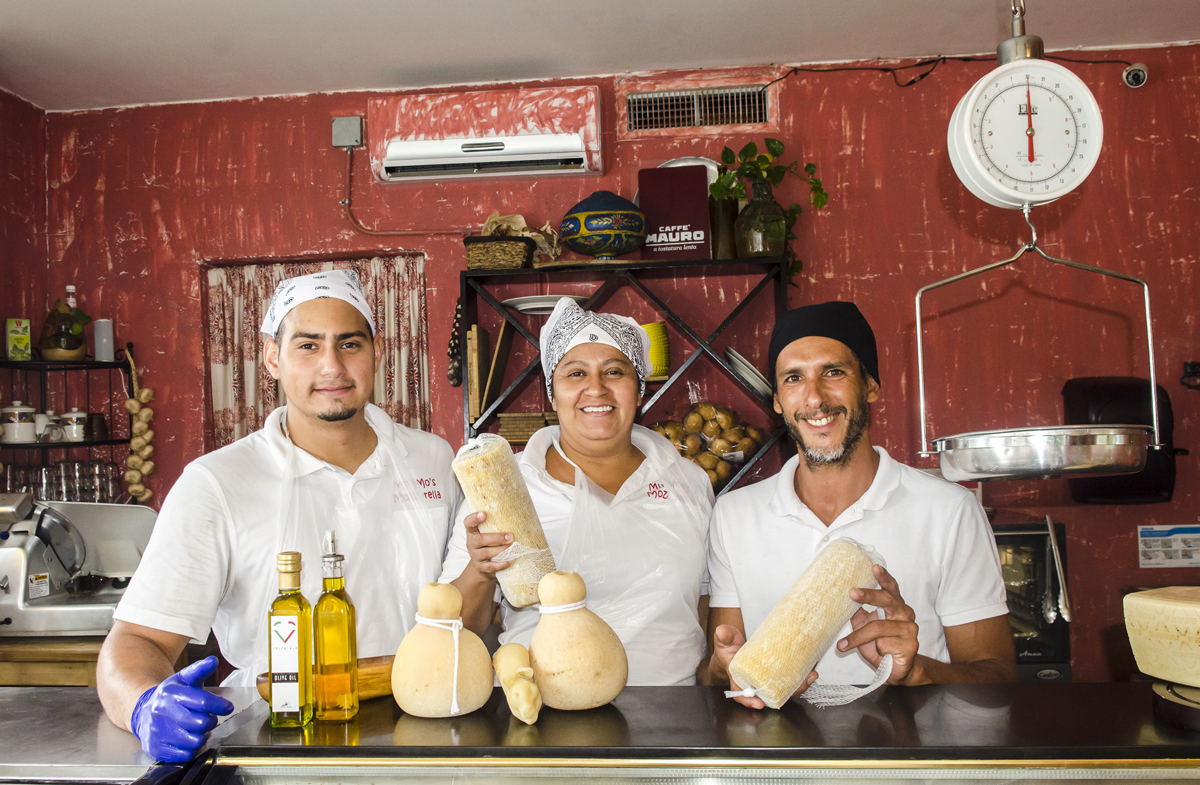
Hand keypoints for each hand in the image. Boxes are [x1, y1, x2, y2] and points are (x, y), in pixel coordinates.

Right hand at [130, 656, 234, 762]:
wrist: (144, 712)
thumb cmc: (170, 696)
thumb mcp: (184, 679)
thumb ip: (200, 669)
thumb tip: (213, 660)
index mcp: (171, 693)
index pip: (202, 701)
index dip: (219, 705)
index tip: (227, 707)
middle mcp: (162, 712)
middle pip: (200, 723)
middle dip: (210, 721)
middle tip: (209, 719)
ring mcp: (157, 731)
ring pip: (194, 740)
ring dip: (202, 736)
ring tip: (197, 729)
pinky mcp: (156, 748)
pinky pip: (184, 755)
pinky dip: (191, 749)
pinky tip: (187, 739)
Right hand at [463, 511, 512, 579]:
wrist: (483, 566)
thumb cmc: (489, 544)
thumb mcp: (488, 533)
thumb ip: (495, 525)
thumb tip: (515, 513)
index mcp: (472, 532)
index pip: (468, 523)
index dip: (474, 518)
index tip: (484, 514)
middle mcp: (472, 544)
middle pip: (480, 539)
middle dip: (497, 538)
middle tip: (510, 536)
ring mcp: (476, 556)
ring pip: (486, 553)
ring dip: (502, 550)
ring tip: (514, 548)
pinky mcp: (482, 568)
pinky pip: (491, 566)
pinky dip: (502, 564)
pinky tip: (511, 560)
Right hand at [710, 625, 816, 708]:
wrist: (734, 654)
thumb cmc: (728, 652)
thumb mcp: (724, 643)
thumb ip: (724, 637)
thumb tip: (722, 631)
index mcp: (738, 681)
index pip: (742, 695)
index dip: (750, 701)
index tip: (759, 703)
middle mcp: (755, 685)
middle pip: (770, 695)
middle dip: (787, 693)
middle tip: (800, 685)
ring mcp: (767, 682)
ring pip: (783, 689)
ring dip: (798, 686)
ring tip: (810, 676)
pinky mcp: (776, 677)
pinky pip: (789, 682)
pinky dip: (800, 678)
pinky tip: (810, 672)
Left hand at [837, 564, 919, 683]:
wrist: (896, 670)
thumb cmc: (879, 644)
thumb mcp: (864, 627)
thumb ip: (858, 614)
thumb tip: (843, 601)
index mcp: (895, 606)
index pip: (891, 588)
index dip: (884, 577)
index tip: (874, 567)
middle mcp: (905, 614)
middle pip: (887, 600)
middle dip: (869, 595)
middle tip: (852, 592)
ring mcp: (910, 629)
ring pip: (878, 627)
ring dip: (858, 637)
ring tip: (843, 645)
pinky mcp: (910, 645)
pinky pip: (885, 644)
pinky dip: (876, 649)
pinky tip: (880, 653)